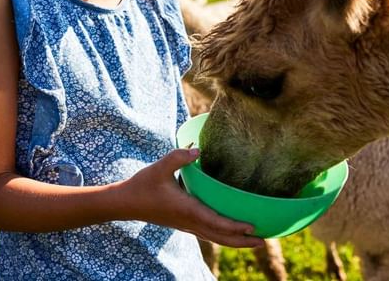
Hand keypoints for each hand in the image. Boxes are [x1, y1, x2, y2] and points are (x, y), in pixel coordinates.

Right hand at [120, 148, 263, 248]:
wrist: (125, 203)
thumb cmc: (142, 185)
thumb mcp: (159, 167)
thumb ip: (178, 157)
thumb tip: (197, 148)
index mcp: (187, 209)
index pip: (216, 222)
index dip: (235, 227)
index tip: (253, 227)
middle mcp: (189, 221)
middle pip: (220, 237)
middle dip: (242, 241)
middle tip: (264, 241)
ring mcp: (186, 225)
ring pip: (214, 237)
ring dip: (234, 241)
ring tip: (253, 240)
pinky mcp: (183, 223)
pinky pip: (208, 233)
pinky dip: (222, 235)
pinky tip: (229, 232)